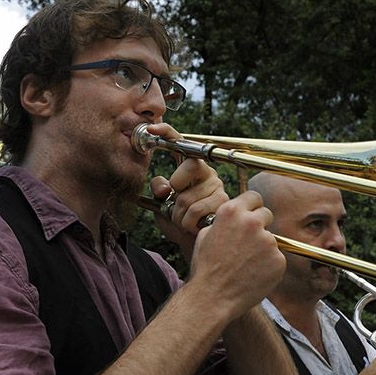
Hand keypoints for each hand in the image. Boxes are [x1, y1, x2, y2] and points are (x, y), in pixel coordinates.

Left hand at [146, 123, 227, 257]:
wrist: (194, 245)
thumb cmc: (180, 222)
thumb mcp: (163, 205)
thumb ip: (160, 191)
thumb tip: (163, 187)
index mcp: (191, 168)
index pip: (181, 144)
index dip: (167, 133)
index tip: (151, 129)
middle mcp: (207, 173)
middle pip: (190, 166)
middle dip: (177, 186)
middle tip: (176, 200)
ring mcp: (217, 187)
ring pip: (187, 196)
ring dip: (178, 215)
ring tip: (184, 221)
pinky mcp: (223, 203)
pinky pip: (195, 211)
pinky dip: (186, 223)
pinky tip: (193, 227)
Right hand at [187, 190, 285, 317]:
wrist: (213, 297)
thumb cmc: (206, 267)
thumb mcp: (206, 235)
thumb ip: (225, 221)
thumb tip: (236, 216)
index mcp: (232, 212)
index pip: (253, 197)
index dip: (252, 207)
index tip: (251, 215)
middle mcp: (252, 222)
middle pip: (266, 214)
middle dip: (260, 225)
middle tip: (248, 243)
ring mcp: (267, 241)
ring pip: (271, 238)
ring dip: (262, 248)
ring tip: (245, 265)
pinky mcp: (278, 260)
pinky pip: (276, 258)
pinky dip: (268, 265)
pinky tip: (253, 275)